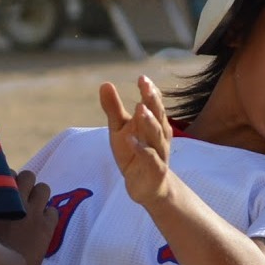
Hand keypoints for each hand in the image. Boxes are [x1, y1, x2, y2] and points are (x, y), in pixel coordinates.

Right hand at [0, 169, 57, 264]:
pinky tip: (40, 228)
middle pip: (27, 176)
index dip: (7, 184)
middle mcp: (15, 198)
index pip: (6, 174)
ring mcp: (33, 211)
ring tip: (32, 212)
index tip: (5, 196)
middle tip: (21, 202)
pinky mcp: (46, 226)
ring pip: (44, 188)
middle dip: (26, 186)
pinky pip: (53, 211)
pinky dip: (48, 217)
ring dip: (39, 198)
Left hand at [99, 76, 172, 206]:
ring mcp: (159, 152)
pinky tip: (131, 140)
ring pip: (156, 135)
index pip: (153, 103)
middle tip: (146, 86)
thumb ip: (113, 109)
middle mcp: (160, 135)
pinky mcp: (155, 170)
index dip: (149, 91)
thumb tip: (105, 83)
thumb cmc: (133, 154)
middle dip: (153, 101)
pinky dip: (141, 149)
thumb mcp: (119, 130)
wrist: (145, 186)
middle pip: (158, 115)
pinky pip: (150, 158)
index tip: (141, 78)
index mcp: (153, 122)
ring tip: (140, 108)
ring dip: (149, 122)